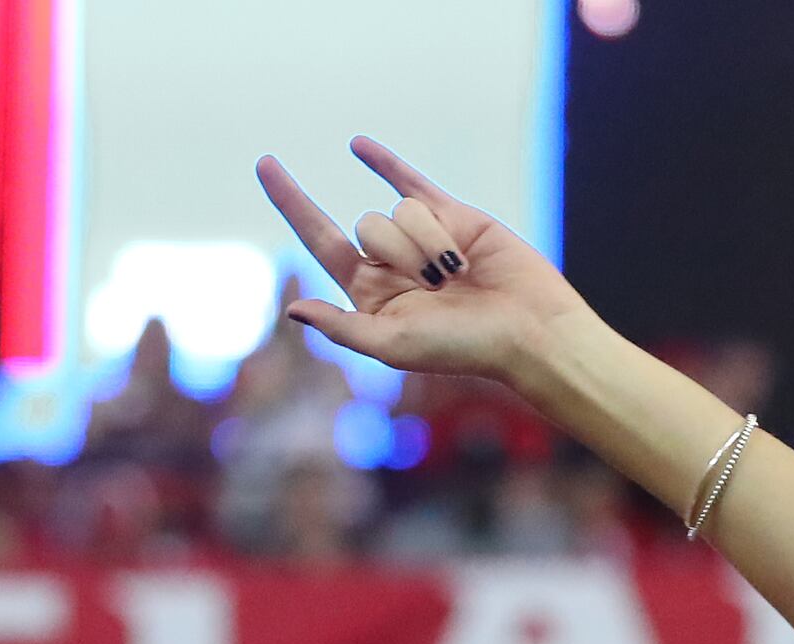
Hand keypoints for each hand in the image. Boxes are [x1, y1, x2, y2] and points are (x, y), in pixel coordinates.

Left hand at [256, 138, 586, 385]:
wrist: (528, 329)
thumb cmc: (462, 347)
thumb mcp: (392, 346)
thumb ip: (342, 328)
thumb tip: (293, 308)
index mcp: (369, 294)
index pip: (320, 238)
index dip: (293, 201)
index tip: (265, 164)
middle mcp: (390, 263)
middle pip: (367, 227)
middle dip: (402, 252)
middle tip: (439, 287)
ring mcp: (420, 236)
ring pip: (400, 210)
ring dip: (430, 242)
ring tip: (460, 275)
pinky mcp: (450, 214)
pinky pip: (410, 181)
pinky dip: (384, 162)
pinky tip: (356, 146)